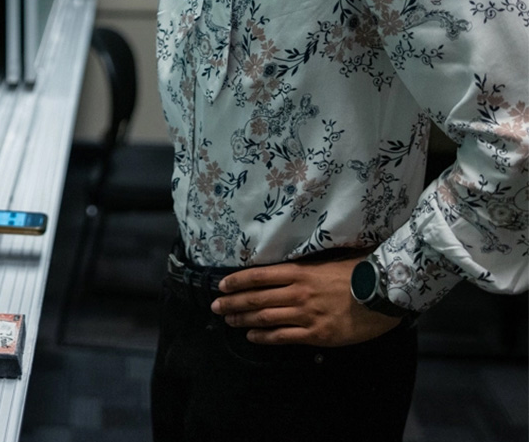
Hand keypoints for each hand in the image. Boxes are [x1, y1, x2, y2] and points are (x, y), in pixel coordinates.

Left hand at [210, 257, 401, 346]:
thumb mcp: (328, 261)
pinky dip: (264, 337)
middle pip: (257, 298)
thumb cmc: (358, 272)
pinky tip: (252, 337)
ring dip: (244, 319)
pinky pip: (284, 337)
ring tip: (228, 320)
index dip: (238, 281)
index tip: (222, 285)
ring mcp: (306, 315)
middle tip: (215, 305)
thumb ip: (305, 266)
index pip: (260, 275)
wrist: (383, 293)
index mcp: (300, 272)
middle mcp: (298, 293)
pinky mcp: (317, 335)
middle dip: (233, 302)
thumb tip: (286, 265)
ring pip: (266, 317)